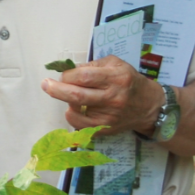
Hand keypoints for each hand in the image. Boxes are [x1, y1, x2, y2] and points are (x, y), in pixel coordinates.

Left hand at [40, 55, 164, 135]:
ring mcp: (109, 117)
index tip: (62, 74)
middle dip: (56, 89)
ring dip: (65, 102)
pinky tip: (75, 108)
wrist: (149, 106)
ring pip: (76, 112)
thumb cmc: (128, 81)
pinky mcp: (105, 129)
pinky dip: (72, 116)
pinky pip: (80, 126)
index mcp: (116, 78)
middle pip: (77, 95)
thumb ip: (92, 65)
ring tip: (66, 95)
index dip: (68, 75)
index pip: (85, 76)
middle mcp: (113, 98)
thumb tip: (68, 69)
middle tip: (45, 84)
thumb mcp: (115, 64)